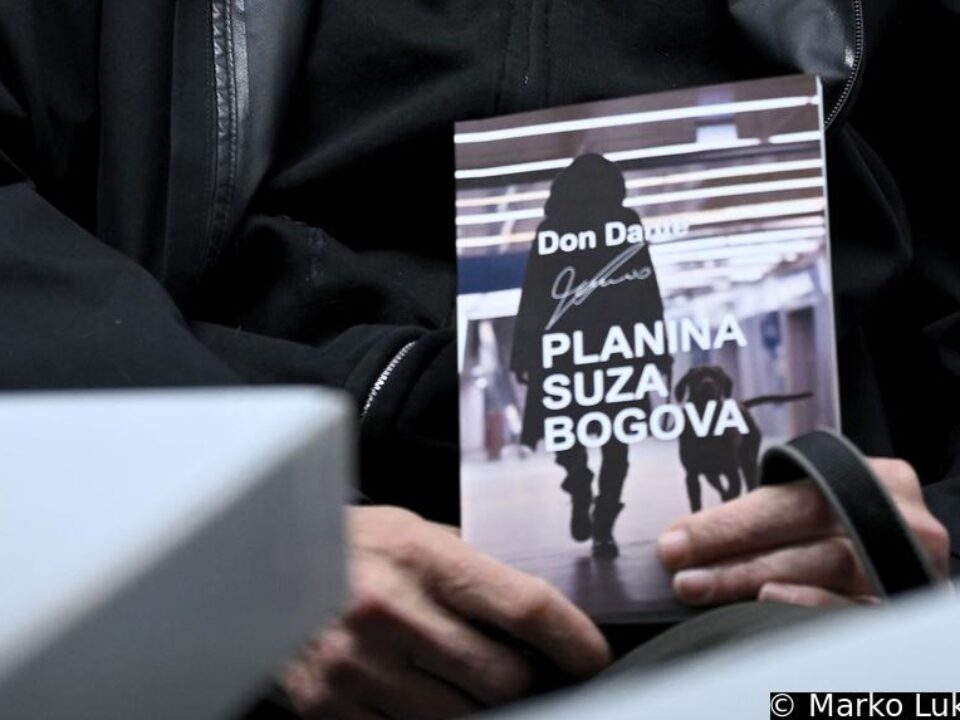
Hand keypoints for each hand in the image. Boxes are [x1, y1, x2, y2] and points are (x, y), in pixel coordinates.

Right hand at [282, 506, 609, 718]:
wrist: (254, 566)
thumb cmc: (348, 545)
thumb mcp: (411, 531)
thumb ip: (470, 566)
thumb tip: (538, 606)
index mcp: (422, 558)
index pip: (524, 607)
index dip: (574, 639)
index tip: (593, 657)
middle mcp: (392, 614)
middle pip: (502, 676)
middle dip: (521, 677)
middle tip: (516, 666)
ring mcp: (358, 669)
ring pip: (462, 717)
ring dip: (475, 702)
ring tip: (457, 673)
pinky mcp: (330, 708)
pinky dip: (425, 717)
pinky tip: (416, 690)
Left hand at [657, 458, 950, 607]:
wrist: (909, 560)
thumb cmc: (844, 525)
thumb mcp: (817, 504)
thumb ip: (765, 516)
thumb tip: (682, 540)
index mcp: (871, 478)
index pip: (789, 500)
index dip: (729, 523)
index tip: (675, 542)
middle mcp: (895, 519)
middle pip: (804, 533)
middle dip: (733, 553)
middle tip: (681, 574)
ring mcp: (903, 566)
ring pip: (822, 570)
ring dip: (754, 580)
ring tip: (704, 589)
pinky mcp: (904, 609)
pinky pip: (853, 611)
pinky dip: (810, 605)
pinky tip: (769, 603)